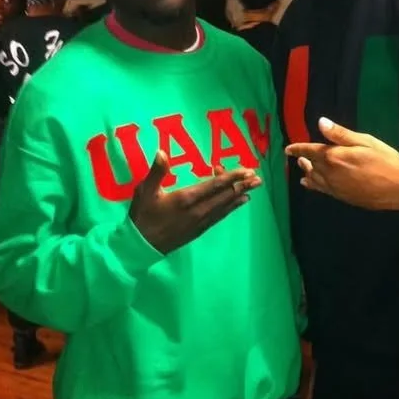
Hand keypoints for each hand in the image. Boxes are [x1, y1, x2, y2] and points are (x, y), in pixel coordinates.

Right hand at [130, 151, 261, 253]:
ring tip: (253, 188)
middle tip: (257, 178)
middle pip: (224, 196)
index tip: (246, 170)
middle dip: (242, 185)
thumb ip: (156, 172)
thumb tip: (162, 152)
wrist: (141, 246)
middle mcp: (198, 210)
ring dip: (240, 196)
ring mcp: (200, 221)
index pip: (214, 185)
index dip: (232, 177)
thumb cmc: (142, 215)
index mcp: (186, 198)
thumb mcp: (145, 191)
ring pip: (224, 206)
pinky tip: (238, 202)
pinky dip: (231, 208)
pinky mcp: (199, 229)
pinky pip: (219, 216)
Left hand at [286, 117, 398, 210]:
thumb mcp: (365, 141)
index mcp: (334, 157)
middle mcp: (330, 173)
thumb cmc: (384, 160)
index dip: (298, 149)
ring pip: (314, 179)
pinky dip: (312, 185)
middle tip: (297, 156)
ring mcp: (334, 187)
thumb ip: (340, 134)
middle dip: (303, 159)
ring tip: (302, 167)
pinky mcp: (341, 196)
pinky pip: (321, 190)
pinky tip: (309, 183)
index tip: (288, 149)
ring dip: (307, 172)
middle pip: (311, 165)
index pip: (310, 151)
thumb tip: (321, 122)